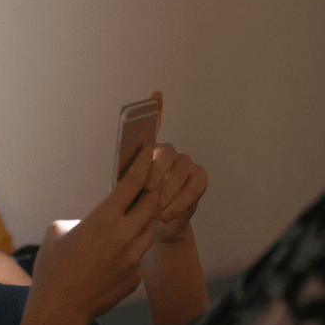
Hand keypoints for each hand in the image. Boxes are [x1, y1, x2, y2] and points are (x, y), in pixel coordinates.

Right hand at [30, 143, 158, 322]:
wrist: (61, 309)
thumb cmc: (52, 269)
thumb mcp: (58, 231)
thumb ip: (83, 219)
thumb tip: (95, 220)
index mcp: (104, 219)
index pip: (133, 183)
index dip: (143, 164)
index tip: (149, 152)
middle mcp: (125, 236)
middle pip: (151, 203)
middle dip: (153, 187)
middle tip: (152, 177)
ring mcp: (134, 258)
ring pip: (150, 229)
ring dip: (147, 218)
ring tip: (139, 211)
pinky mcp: (136, 276)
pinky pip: (141, 255)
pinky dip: (135, 247)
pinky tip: (122, 250)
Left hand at [130, 93, 209, 245]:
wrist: (159, 228)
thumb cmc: (139, 208)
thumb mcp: (125, 194)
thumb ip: (127, 181)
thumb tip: (125, 178)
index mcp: (147, 153)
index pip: (151, 126)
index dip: (156, 110)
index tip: (155, 96)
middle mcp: (168, 153)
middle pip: (165, 152)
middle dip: (156, 171)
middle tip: (148, 189)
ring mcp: (186, 164)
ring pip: (180, 171)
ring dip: (168, 192)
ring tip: (155, 210)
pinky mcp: (200, 177)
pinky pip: (194, 185)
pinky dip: (181, 201)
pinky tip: (168, 213)